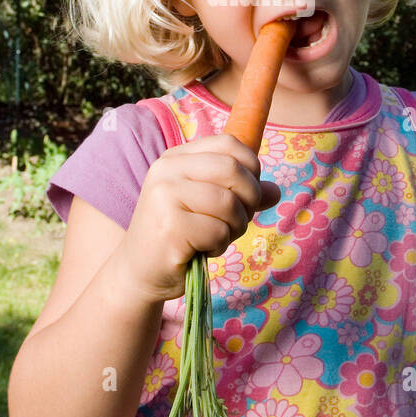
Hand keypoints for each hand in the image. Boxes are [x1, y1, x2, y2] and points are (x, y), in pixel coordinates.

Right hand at [115, 133, 281, 304]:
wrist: (139, 272)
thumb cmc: (179, 236)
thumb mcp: (209, 206)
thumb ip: (241, 194)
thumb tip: (276, 191)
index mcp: (176, 158)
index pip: (228, 144)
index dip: (251, 168)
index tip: (246, 194)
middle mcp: (166, 170)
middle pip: (232, 169)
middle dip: (249, 199)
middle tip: (239, 220)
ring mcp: (164, 197)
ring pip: (228, 202)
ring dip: (235, 226)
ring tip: (218, 237)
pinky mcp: (168, 227)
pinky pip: (217, 231)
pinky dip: (220, 245)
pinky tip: (202, 250)